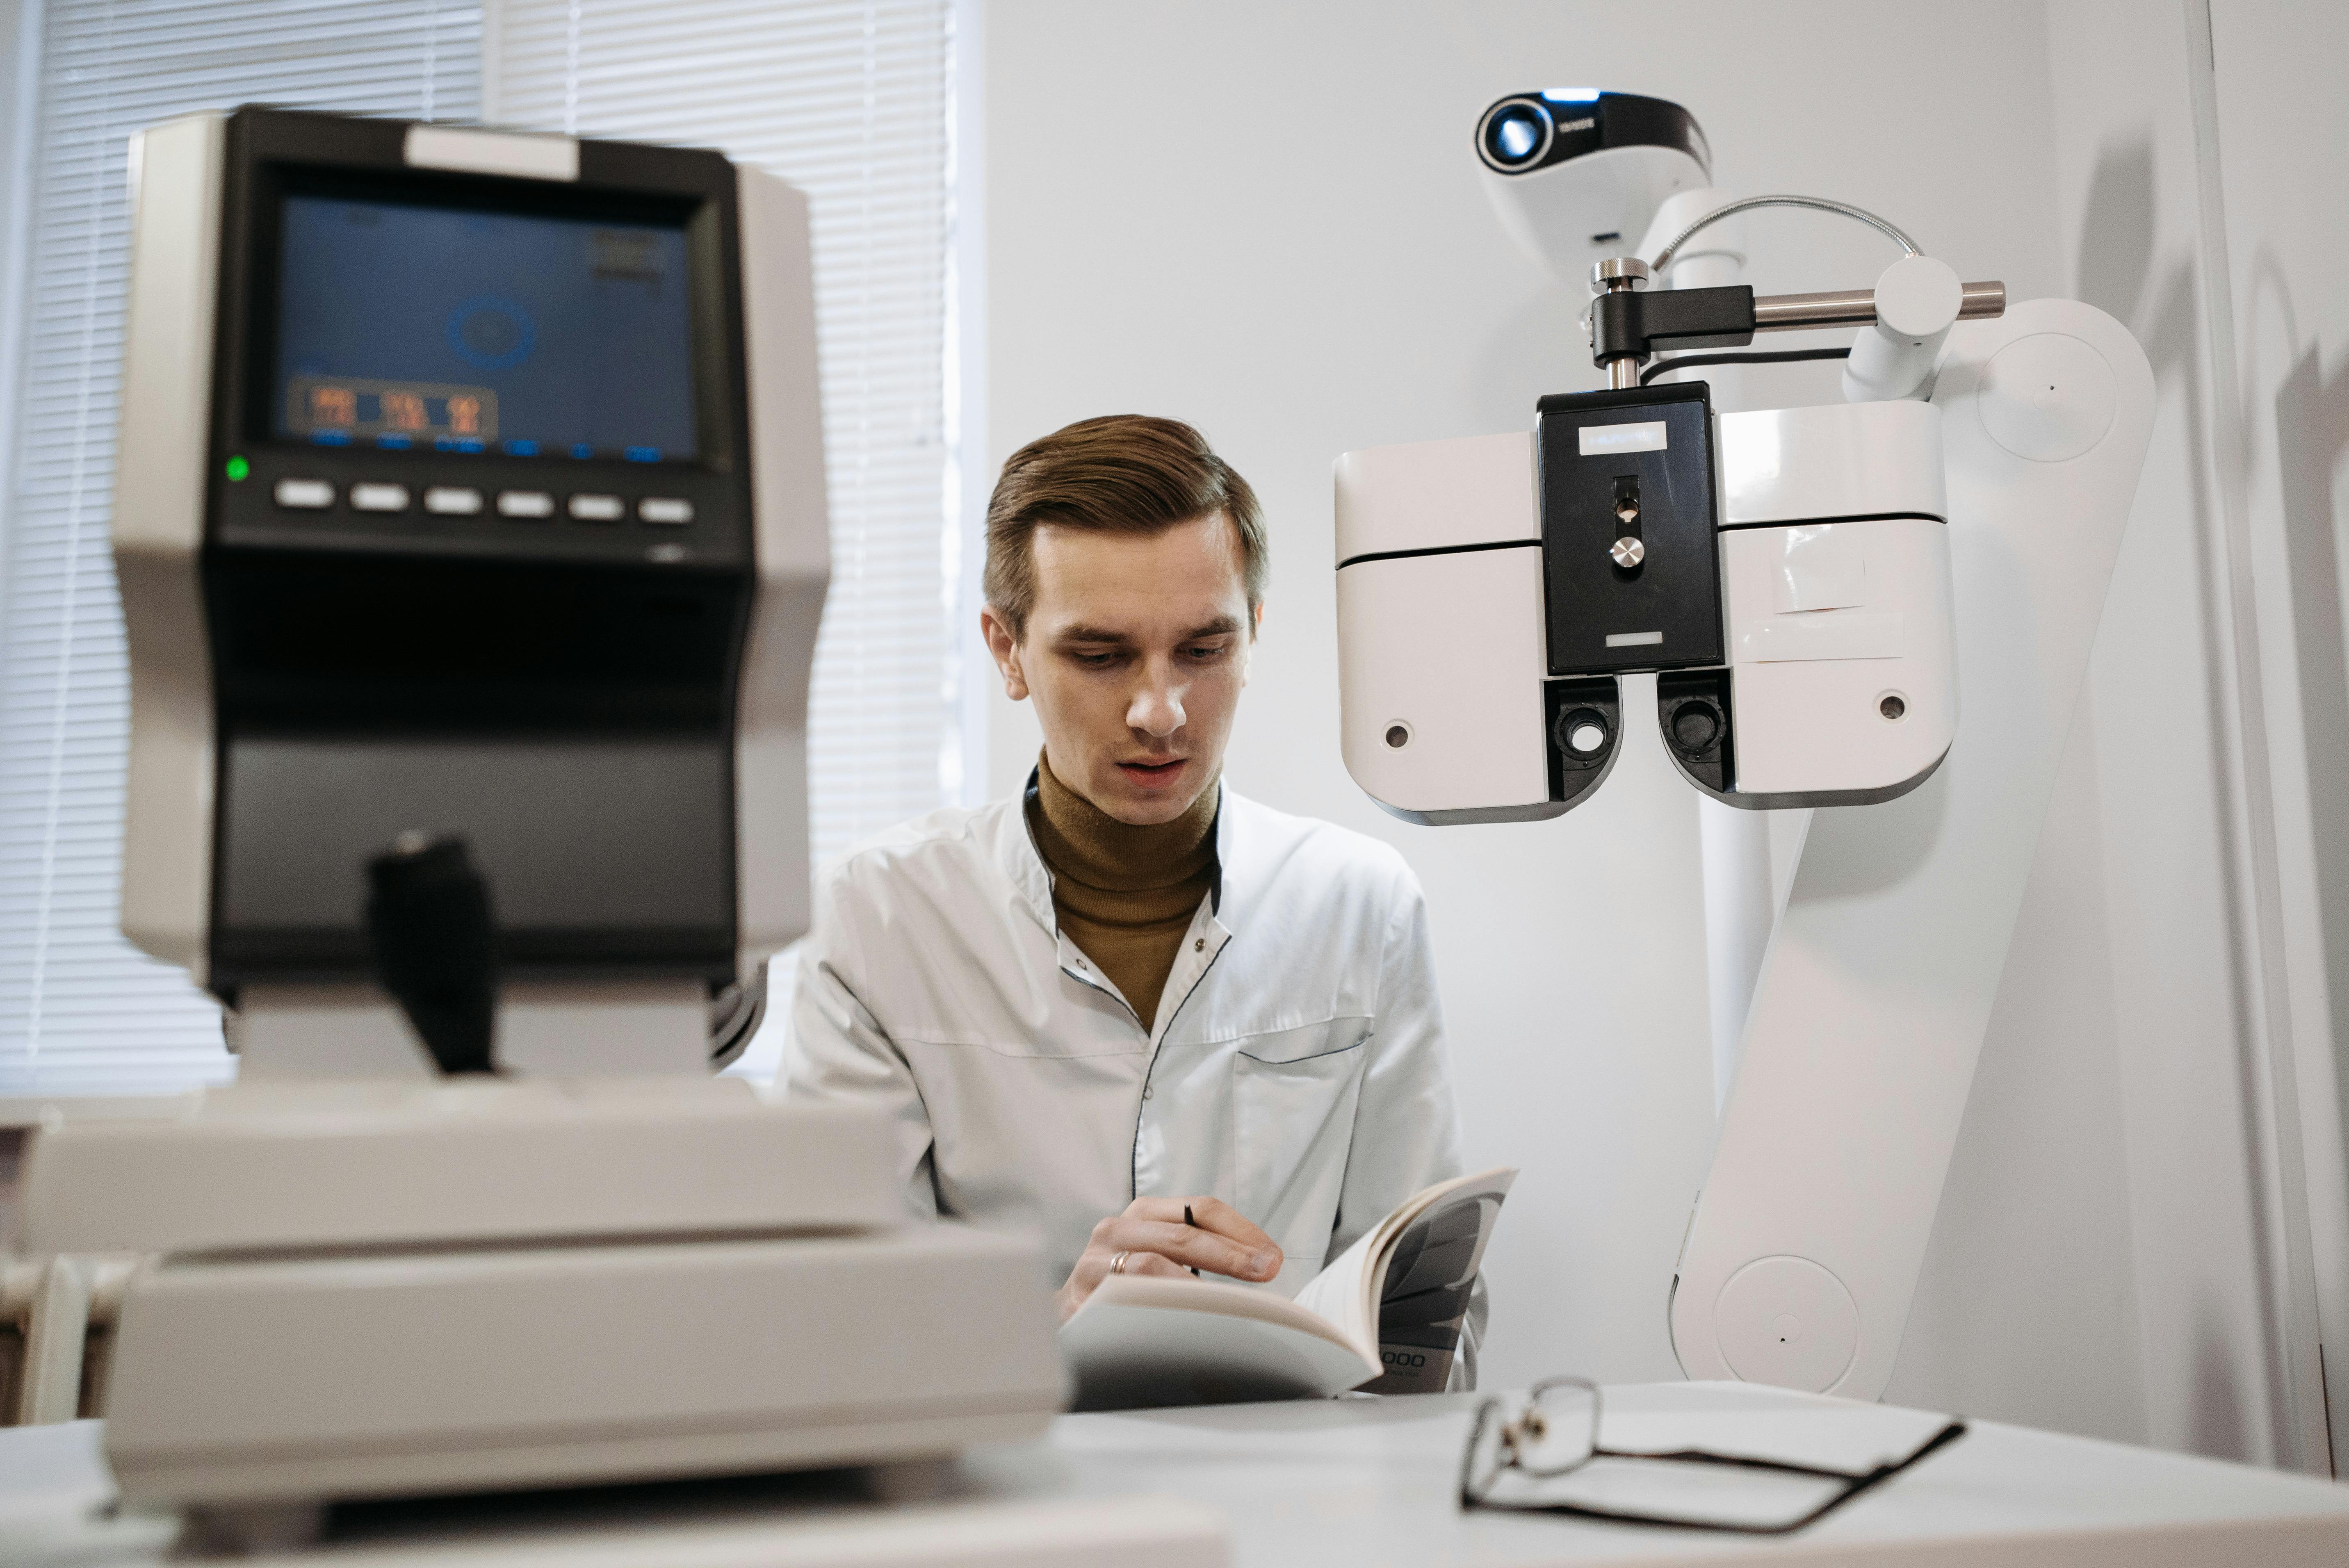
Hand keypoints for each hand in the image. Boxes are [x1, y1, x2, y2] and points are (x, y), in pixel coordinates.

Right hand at [1056, 1196, 1281, 1321]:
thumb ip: (1198, 1253)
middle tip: (1267, 1273)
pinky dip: (1161, 1308)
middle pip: (1183, 1234)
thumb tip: (1262, 1266)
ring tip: (1232, 1303)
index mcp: (1144, 1214)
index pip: (1200, 1209)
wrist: (1066, 1319)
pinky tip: (1187, 1322)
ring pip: (1153, 1264)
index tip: (1273, 1257)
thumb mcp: (1158, 1256)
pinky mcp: (1079, 1297)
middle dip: (1232, 1255)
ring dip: (1200, 1285)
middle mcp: (1116, 1229)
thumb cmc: (1124, 1287)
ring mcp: (1094, 1262)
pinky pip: (1127, 1299)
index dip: (1242, 1231)